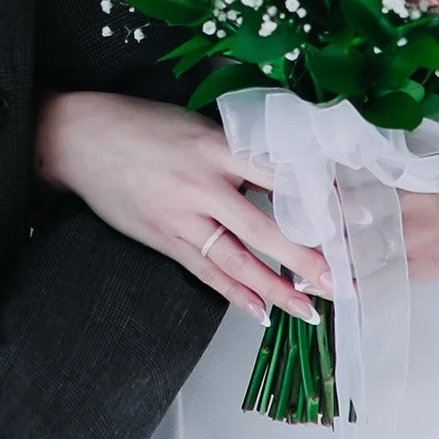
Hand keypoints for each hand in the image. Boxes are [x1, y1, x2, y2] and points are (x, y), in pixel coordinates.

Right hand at [35, 90, 322, 321]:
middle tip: (342, 281)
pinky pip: (205, 272)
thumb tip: (291, 178)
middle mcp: (200, 185)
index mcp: (216, 147)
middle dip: (307, 259)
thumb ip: (240, 153)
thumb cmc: (141, 126)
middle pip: (264, 229)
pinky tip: (259, 313)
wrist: (79, 139)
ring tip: (309, 310)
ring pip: (236, 260)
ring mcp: (180, 216)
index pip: (281, 177)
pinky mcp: (163, 238)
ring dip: (275, 288)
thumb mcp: (197, 127)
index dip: (323, 199)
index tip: (359, 217)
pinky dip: (234, 294)